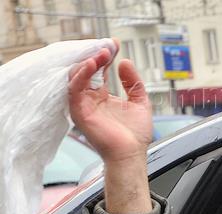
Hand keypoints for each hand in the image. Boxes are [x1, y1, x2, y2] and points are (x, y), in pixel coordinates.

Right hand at [68, 48, 152, 165]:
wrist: (131, 155)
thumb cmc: (135, 135)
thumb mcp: (140, 102)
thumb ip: (133, 82)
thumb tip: (126, 62)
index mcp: (101, 95)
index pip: (99, 70)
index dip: (105, 56)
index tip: (114, 44)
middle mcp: (90, 98)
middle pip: (86, 70)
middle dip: (95, 55)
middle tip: (107, 47)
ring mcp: (83, 104)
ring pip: (77, 76)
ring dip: (88, 62)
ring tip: (102, 54)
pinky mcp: (79, 110)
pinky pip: (75, 88)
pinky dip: (83, 74)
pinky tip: (94, 65)